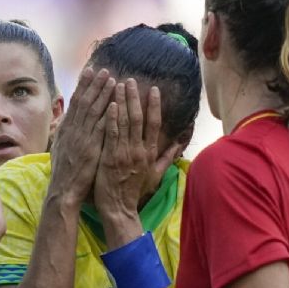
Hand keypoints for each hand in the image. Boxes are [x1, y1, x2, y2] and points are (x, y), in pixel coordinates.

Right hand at [48, 67, 115, 203]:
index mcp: (65, 129)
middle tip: (103, 69)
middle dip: (94, 84)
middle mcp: (73, 131)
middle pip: (84, 102)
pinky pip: (101, 128)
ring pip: (93, 111)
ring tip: (112, 80)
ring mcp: (82, 139)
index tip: (90, 71)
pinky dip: (108, 114)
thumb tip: (66, 118)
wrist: (63, 191)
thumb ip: (64, 132)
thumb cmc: (64, 173)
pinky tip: (115, 104)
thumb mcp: (59, 148)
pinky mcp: (91, 149)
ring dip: (103, 94)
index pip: (75, 102)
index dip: (83, 85)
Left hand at [93, 81, 181, 225]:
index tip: (153, 89)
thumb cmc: (135, 191)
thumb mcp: (155, 174)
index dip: (154, 105)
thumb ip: (166, 157)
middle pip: (139, 118)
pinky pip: (111, 134)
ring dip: (122, 102)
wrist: (119, 208)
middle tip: (131, 80)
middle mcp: (139, 150)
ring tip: (119, 84)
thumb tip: (179, 144)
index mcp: (149, 152)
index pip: (154, 124)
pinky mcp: (110, 157)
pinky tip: (110, 104)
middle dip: (135, 97)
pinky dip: (112, 119)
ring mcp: (124, 153)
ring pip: (125, 122)